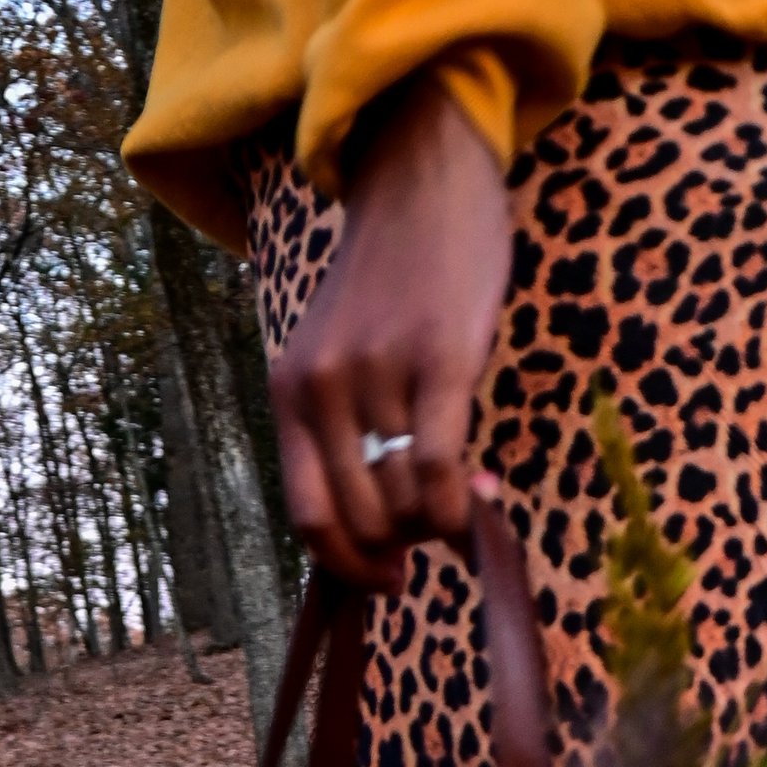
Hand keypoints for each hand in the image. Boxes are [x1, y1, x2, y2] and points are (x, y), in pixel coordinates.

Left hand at [268, 71, 513, 587]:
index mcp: (292, 392)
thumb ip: (346, 431)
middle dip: (402, 548)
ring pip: (405, 501)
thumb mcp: (340, 356)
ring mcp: (379, 374)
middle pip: (361, 520)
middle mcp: (323, 387)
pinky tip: (474, 505)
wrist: (423, 185)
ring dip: (438, 524)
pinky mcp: (439, 360)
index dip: (350, 568)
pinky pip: (440, 469)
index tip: (388, 581)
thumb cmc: (393, 283)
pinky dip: (459, 509)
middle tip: (433, 535)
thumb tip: (389, 529)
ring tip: (460, 503)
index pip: (309, 517)